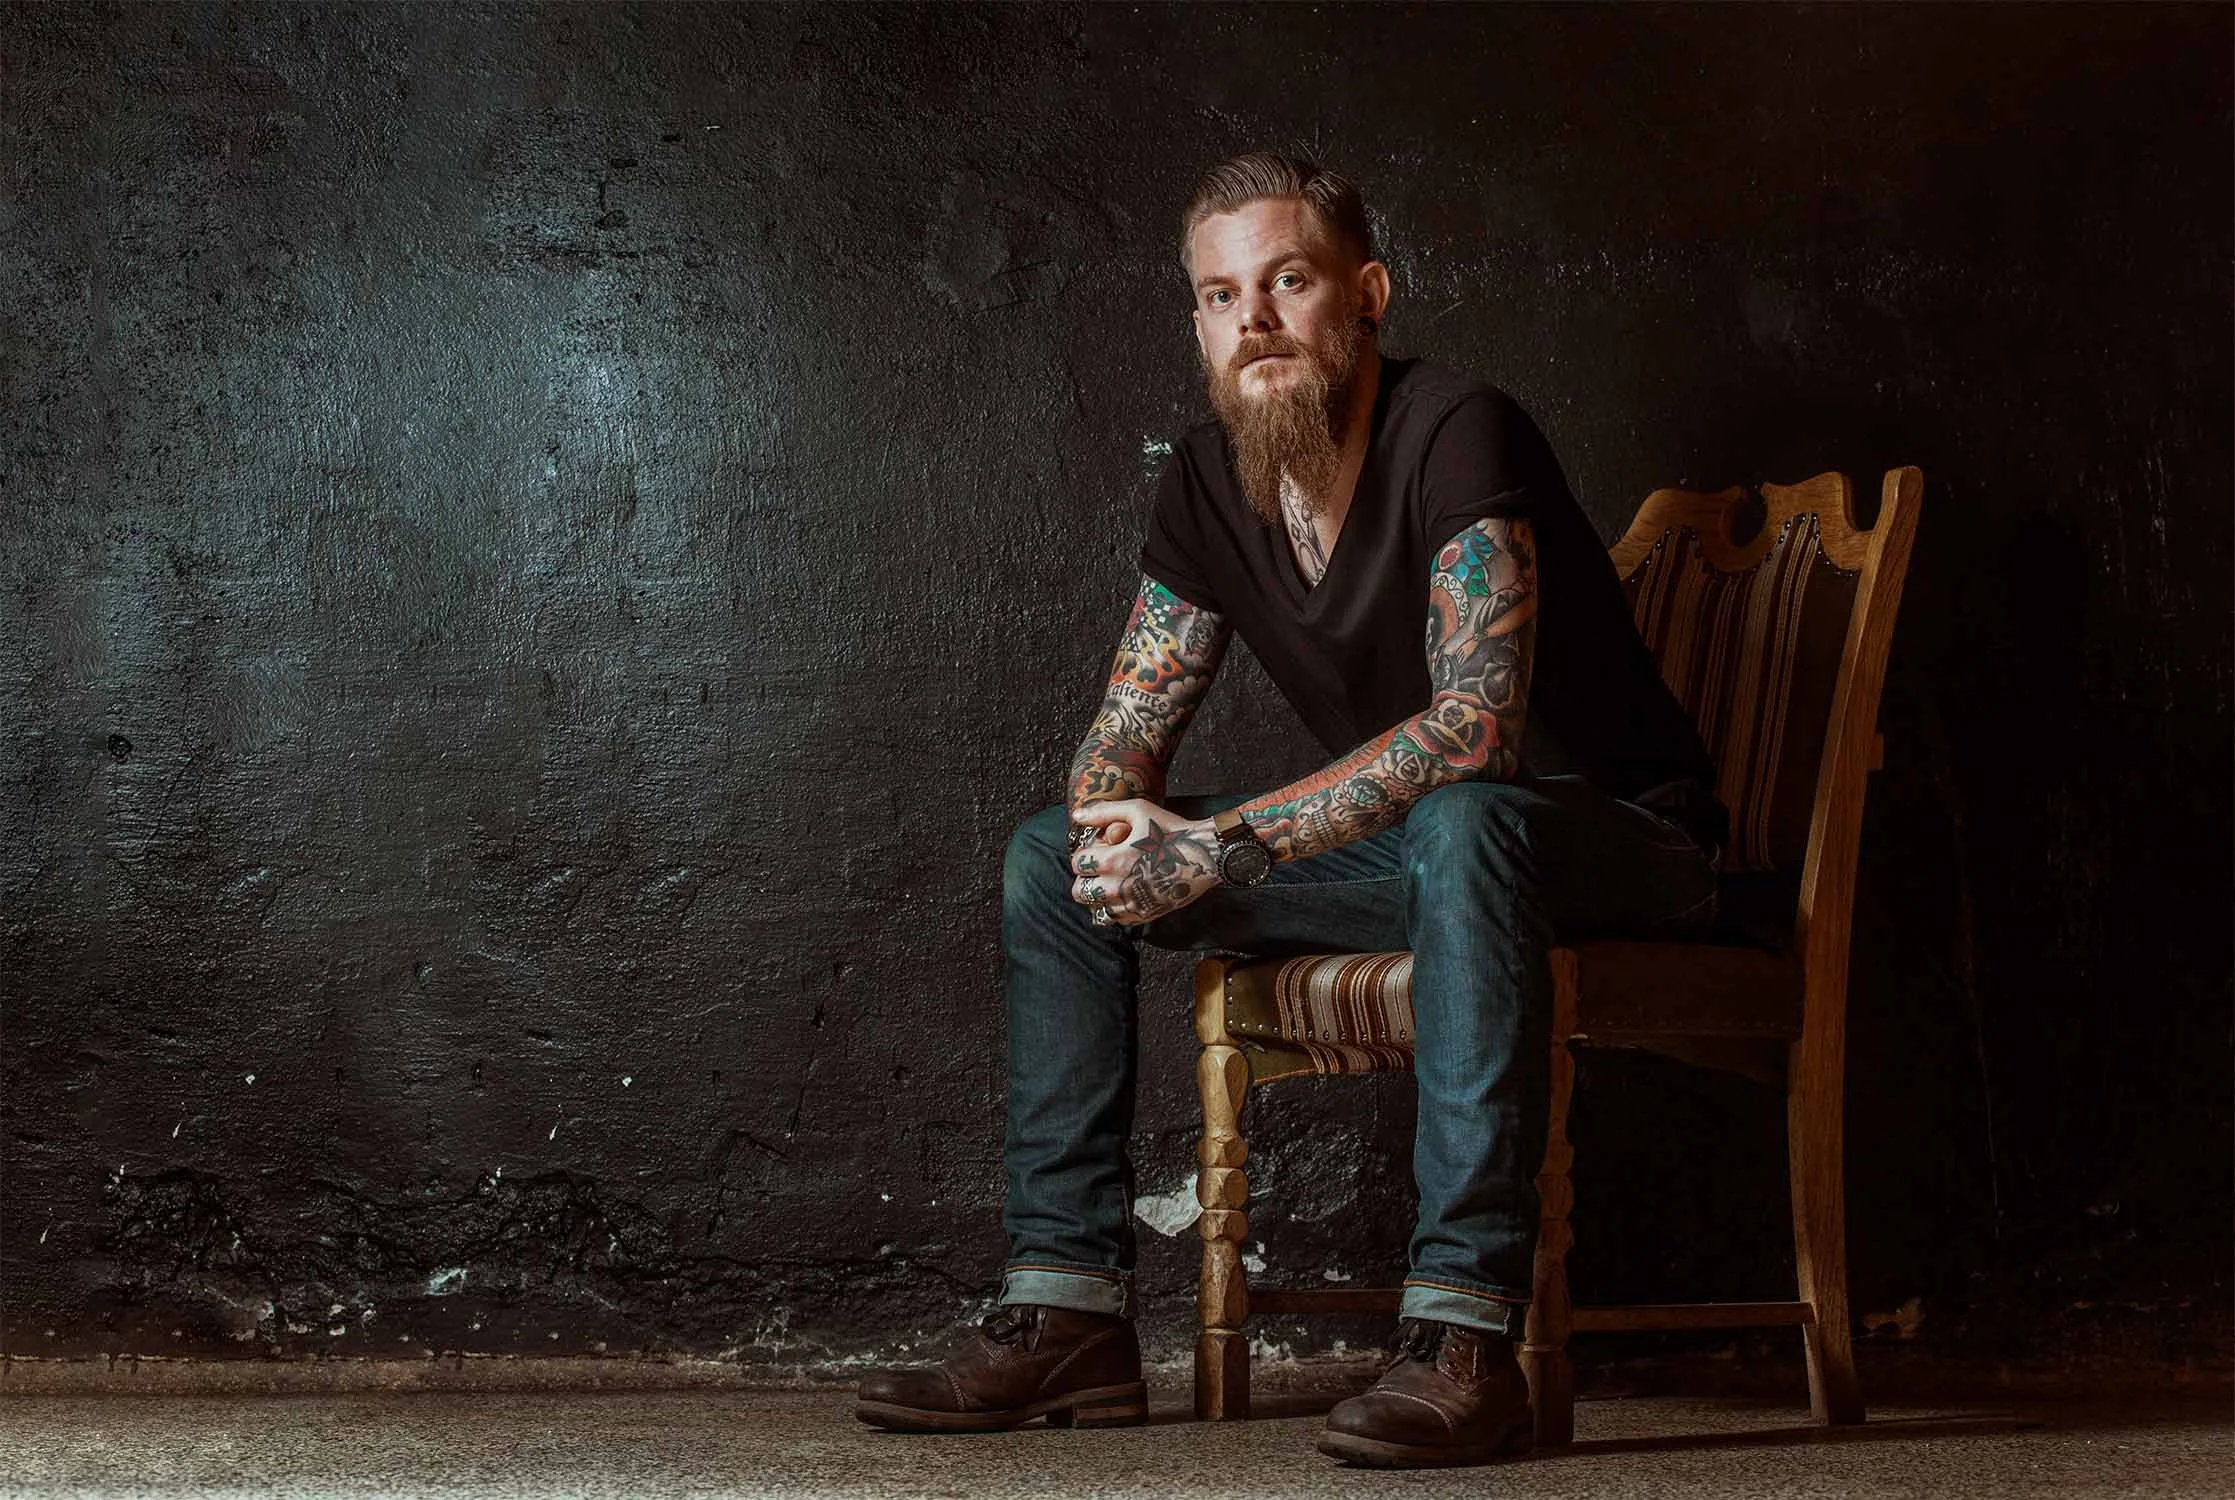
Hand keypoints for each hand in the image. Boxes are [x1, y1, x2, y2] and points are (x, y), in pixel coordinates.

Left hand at [1068, 798, 1220, 925]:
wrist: (1205, 855)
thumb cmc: (1171, 830)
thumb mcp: (1138, 811)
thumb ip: (1103, 812)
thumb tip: (1077, 815)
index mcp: (1113, 860)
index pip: (1078, 864)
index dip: (1084, 855)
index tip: (1096, 852)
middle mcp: (1118, 887)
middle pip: (1080, 892)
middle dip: (1085, 879)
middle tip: (1098, 870)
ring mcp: (1131, 904)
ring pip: (1095, 909)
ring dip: (1098, 896)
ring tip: (1110, 883)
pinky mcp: (1145, 915)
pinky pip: (1116, 919)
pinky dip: (1114, 909)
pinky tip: (1124, 894)